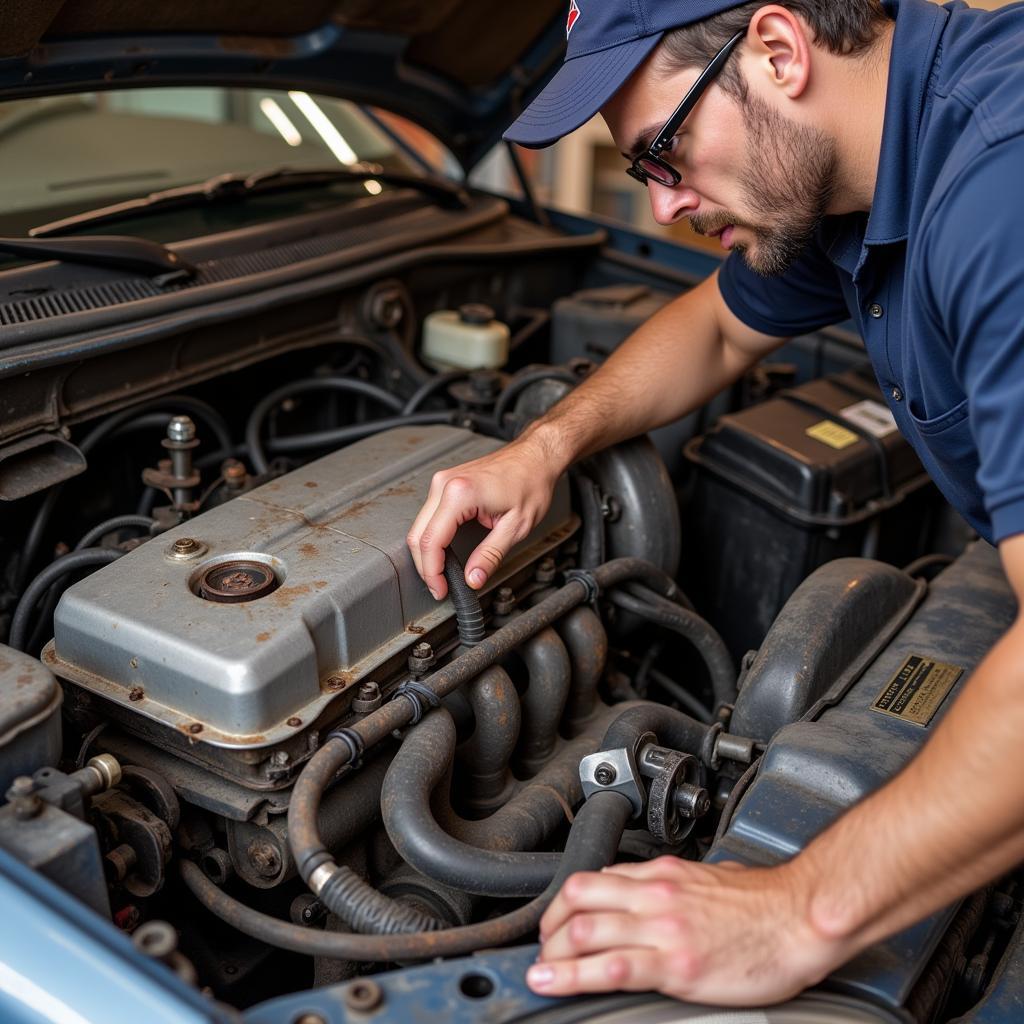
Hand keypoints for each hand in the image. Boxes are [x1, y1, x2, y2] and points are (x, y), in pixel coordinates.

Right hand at [406, 436, 560, 599]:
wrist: (535, 457)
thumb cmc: (531, 482)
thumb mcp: (516, 527)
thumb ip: (490, 556)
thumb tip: (473, 579)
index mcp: (460, 493)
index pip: (431, 541)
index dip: (432, 572)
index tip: (441, 589)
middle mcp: (445, 484)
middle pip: (417, 535)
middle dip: (426, 567)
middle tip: (440, 587)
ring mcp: (442, 481)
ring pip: (420, 526)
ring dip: (427, 553)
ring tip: (442, 574)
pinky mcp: (445, 483)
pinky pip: (428, 516)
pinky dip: (432, 538)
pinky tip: (444, 552)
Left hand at [526, 856, 848, 1005]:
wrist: (800, 918)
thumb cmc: (765, 903)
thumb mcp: (710, 878)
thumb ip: (677, 885)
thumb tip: (661, 892)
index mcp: (661, 873)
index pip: (596, 878)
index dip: (566, 902)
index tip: (557, 921)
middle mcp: (653, 894)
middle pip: (576, 898)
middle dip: (549, 925)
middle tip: (542, 947)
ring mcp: (661, 927)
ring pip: (583, 930)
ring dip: (552, 952)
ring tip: (539, 970)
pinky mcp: (674, 963)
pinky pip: (610, 968)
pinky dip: (571, 976)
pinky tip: (552, 982)